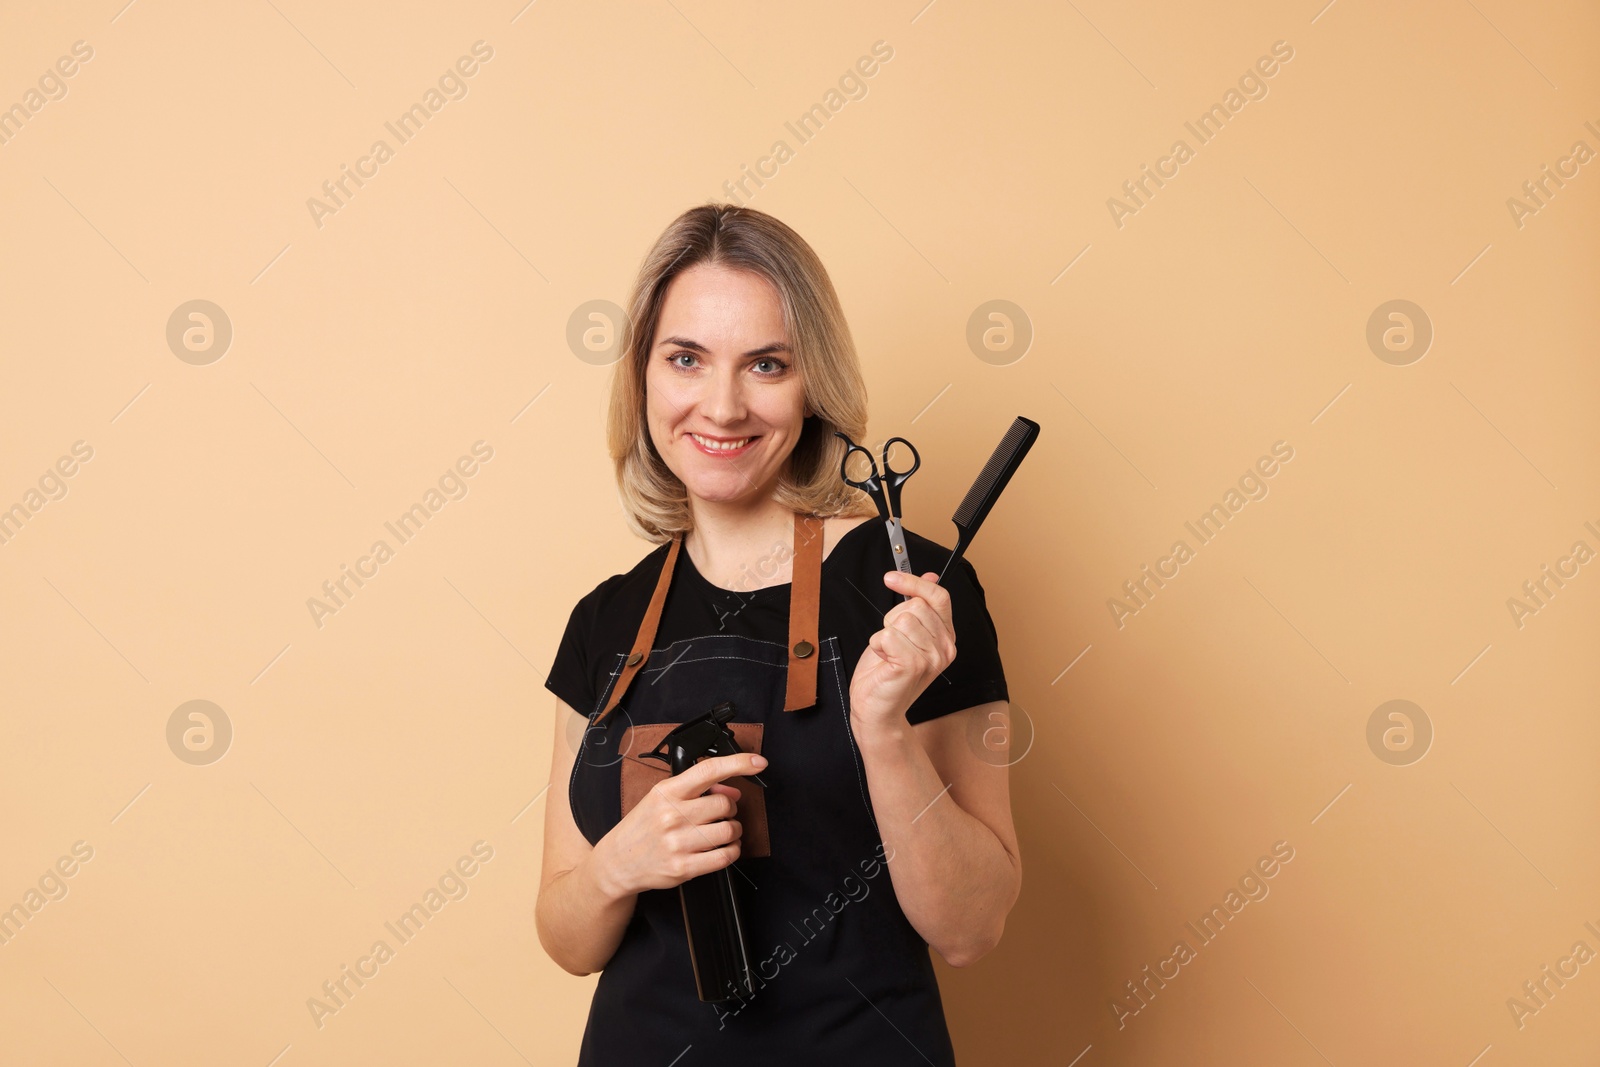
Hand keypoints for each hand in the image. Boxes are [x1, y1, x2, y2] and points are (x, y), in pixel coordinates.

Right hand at [593, 751, 766, 897]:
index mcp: (667, 792)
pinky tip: (724, 847)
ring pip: (729, 830)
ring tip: (722, 831)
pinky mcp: (683, 867)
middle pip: (725, 805)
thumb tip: (733, 790)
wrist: (617, 861)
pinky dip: (732, 850)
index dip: (738, 763)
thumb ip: (695, 790)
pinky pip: (725, 856)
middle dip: (730, 808)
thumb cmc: (642, 827)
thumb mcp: (660, 798)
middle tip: (722, 813)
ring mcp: (678, 843)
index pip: (708, 770)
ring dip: (733, 830)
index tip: (758, 762)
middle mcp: (672, 816)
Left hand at [848, 570, 956, 735]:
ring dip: (884, 635)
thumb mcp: (904, 632)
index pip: (939, 596)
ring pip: (900, 620)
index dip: (914, 582)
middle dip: (892, 619)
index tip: (890, 578)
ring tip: (888, 655)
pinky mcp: (913, 665)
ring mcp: (931, 658)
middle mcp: (945, 647)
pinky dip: (877, 645)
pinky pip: (887, 635)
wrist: (877, 708)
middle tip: (892, 644)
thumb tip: (931, 575)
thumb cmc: (887, 672)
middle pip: (915, 606)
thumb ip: (919, 605)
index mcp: (946, 636)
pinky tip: (884, 662)